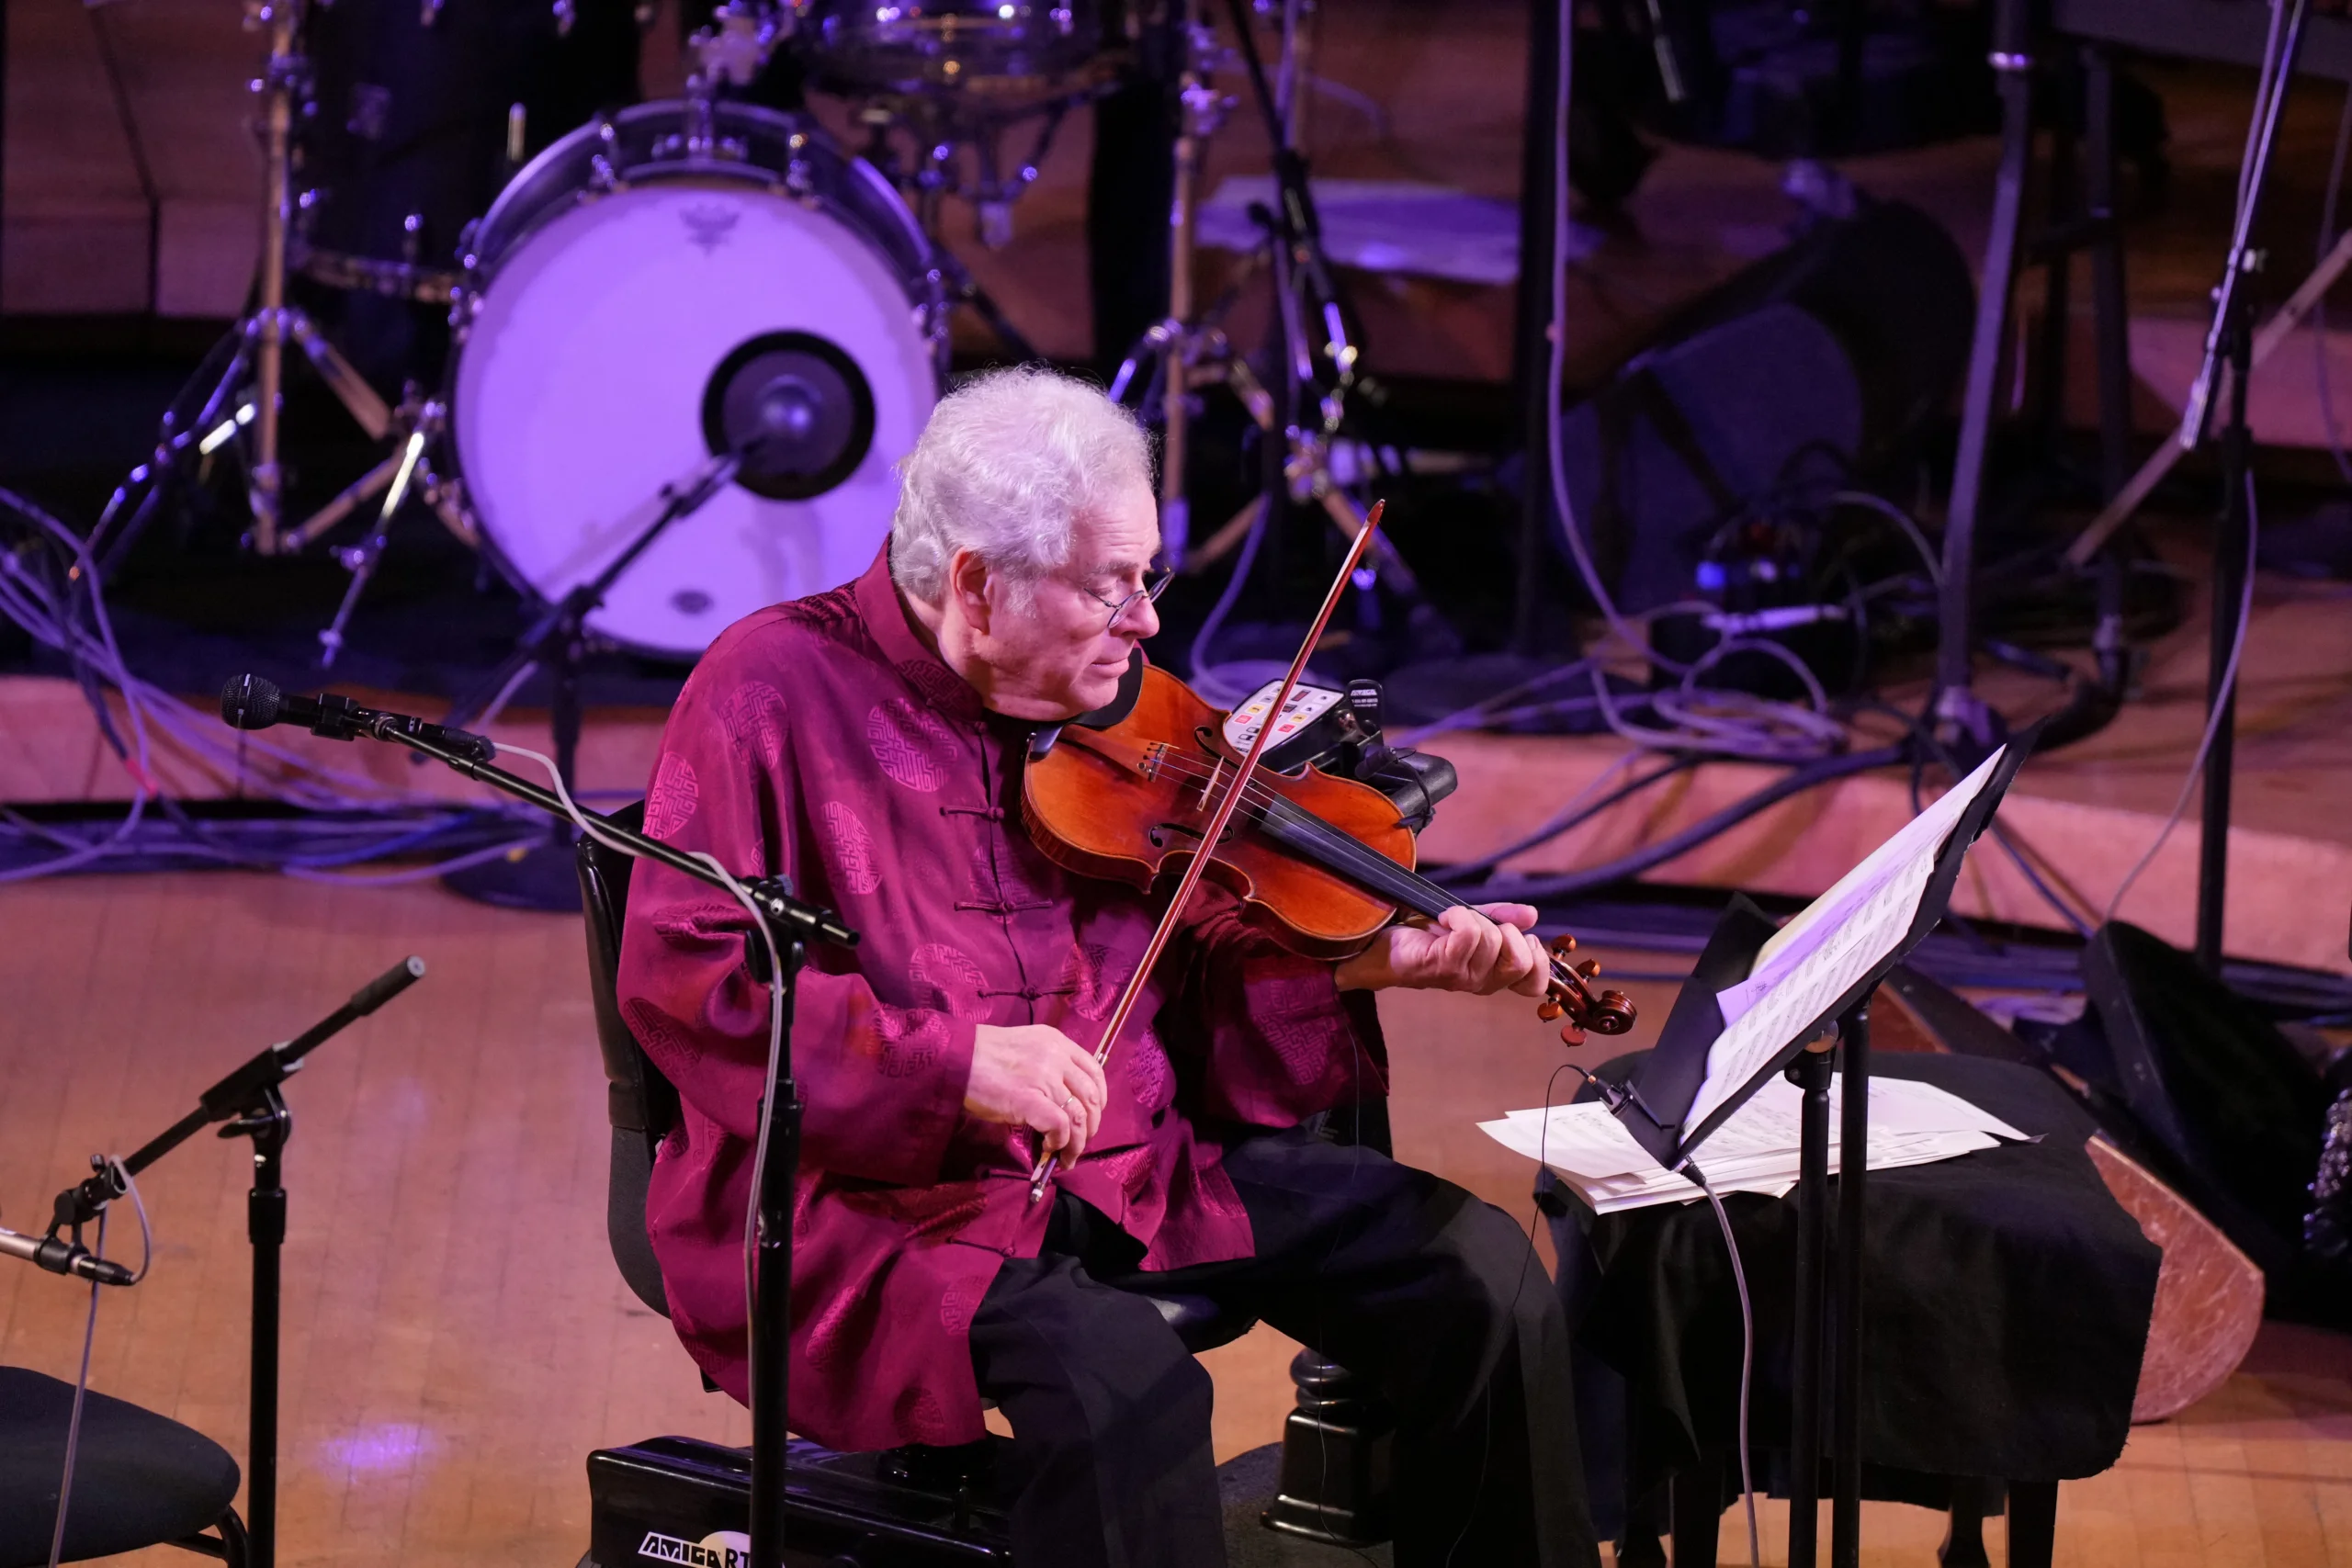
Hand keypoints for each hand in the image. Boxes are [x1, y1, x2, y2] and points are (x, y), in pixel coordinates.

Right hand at [963, 1023, 1108, 1168]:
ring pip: (1078, 1116)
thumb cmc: (981, 1055)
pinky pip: (1059, 1127)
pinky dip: (1060, 1143)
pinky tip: (1050, 1149)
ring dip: (1077, 1142)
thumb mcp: (1023, 1047)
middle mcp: (1056, 1057)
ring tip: (1068, 1156)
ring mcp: (1044, 1078)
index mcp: (1056, 1041)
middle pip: (1090, 1096)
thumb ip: (1046, 1065)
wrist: (954, 1058)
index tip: (1093, 1114)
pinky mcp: (1029, 1100)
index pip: (1094, 1070)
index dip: (1099, 1097)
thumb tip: (1060, 1100)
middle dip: (1091, 1125)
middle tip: (1081, 1141)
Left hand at [1333, 903, 1549, 997]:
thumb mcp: (1471, 921)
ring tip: (1453, 918)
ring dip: (1475, 918)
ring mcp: (1460, 977)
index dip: (1539, 959)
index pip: (1534, 985)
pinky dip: (1459, 916)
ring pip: (1493, 941)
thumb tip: (1533, 916)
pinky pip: (1468, 934)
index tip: (1522, 937)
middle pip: (1519, 963)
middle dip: (1508, 932)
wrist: (1382, 941)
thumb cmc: (1425, 934)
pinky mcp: (1440, 965)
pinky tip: (1444, 917)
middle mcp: (1480, 983)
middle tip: (1483, 923)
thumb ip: (1502, 918)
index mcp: (1492, 975)